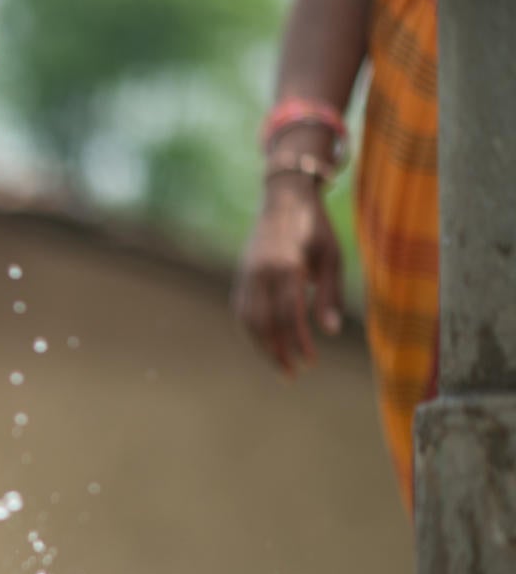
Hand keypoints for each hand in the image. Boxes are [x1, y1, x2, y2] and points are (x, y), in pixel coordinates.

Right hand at [232, 172, 343, 376]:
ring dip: (261, 346)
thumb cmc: (315, 228)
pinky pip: (242, 311)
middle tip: (292, 374)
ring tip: (279, 365)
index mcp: (285, 266)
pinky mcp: (240, 276)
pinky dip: (252, 332)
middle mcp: (260, 273)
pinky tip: (265, 344)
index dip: (298, 342)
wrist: (283, 199)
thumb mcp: (332, 257)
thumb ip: (329, 294)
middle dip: (276, 352)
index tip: (310, 362)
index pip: (288, 315)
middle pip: (262, 323)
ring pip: (248, 320)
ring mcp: (246, 275)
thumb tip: (329, 332)